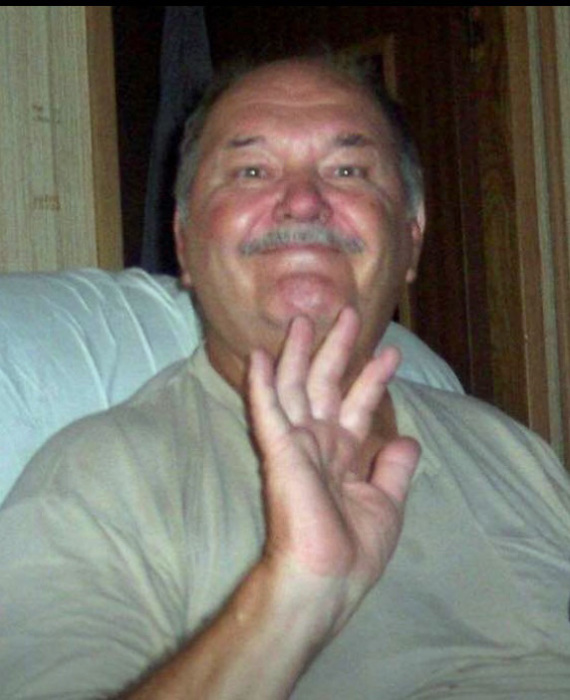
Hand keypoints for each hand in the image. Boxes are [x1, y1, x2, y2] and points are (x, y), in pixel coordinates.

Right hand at [248, 307, 419, 635]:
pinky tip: (260, 356)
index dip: (372, 377)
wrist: (327, 579)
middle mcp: (318, 442)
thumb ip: (394, 469)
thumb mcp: (386, 504)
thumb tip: (408, 440)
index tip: (389, 352)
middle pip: (324, 383)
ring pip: (294, 387)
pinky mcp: (279, 451)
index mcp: (341, 453)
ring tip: (305, 319)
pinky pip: (267, 412)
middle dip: (336, 348)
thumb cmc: (353, 549)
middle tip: (347, 313)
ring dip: (298, 352)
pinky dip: (262, 384)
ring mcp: (296, 444)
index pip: (356, 404)